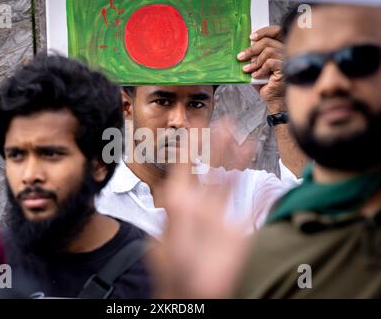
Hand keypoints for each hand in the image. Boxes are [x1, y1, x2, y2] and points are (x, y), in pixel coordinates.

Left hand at [147, 121, 251, 298]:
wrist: (191, 293)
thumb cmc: (173, 269)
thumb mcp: (161, 242)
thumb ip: (166, 220)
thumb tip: (166, 199)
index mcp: (178, 205)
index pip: (185, 168)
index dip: (191, 148)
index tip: (195, 127)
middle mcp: (199, 205)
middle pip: (209, 168)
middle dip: (216, 145)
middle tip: (224, 122)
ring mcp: (218, 214)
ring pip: (227, 178)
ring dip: (233, 156)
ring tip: (241, 135)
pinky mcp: (234, 226)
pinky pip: (245, 200)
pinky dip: (251, 182)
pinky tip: (255, 164)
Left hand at [237, 26, 284, 112]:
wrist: (273, 98)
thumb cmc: (266, 82)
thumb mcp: (257, 66)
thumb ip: (254, 55)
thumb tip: (243, 47)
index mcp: (281, 47)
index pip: (276, 31)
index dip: (263, 31)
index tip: (250, 37)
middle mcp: (286, 51)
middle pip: (268, 41)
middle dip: (251, 49)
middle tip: (240, 57)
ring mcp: (287, 59)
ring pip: (268, 52)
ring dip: (254, 61)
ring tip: (247, 70)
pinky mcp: (285, 68)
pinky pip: (270, 63)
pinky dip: (260, 69)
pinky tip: (256, 76)